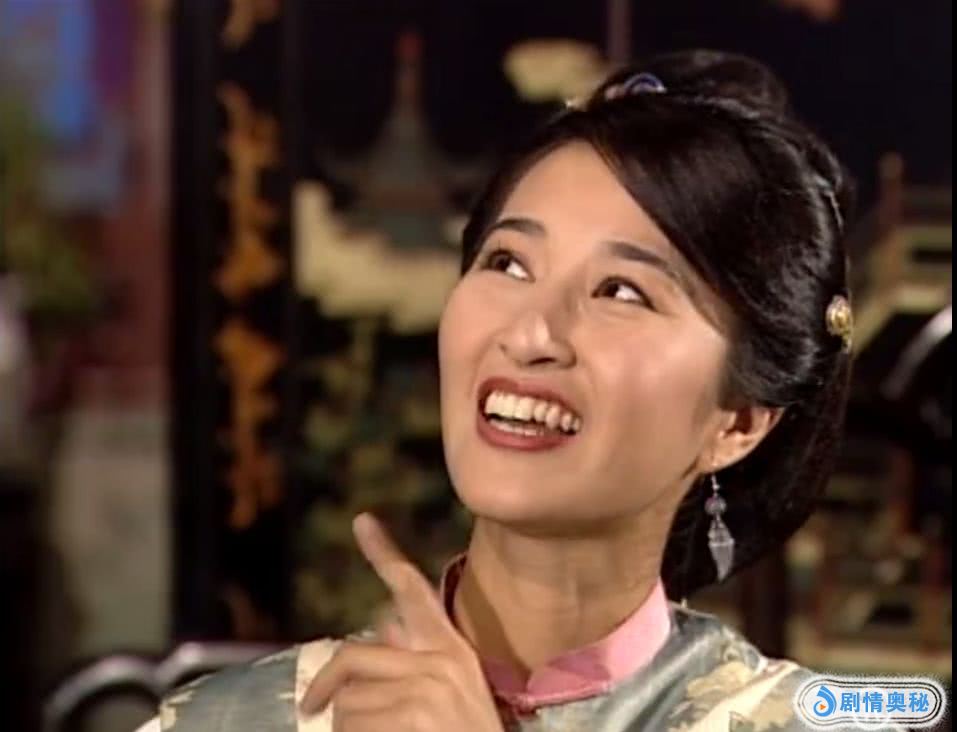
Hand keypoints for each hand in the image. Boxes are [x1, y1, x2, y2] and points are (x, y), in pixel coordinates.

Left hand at [300, 513, 504, 731]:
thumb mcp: (452, 693)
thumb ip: (415, 659)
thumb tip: (383, 622)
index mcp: (451, 650)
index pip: (414, 592)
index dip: (385, 554)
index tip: (361, 520)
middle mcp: (439, 661)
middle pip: (352, 656)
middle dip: (326, 687)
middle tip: (310, 706)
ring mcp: (426, 690)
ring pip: (346, 703)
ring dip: (347, 730)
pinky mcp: (413, 718)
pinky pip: (350, 728)